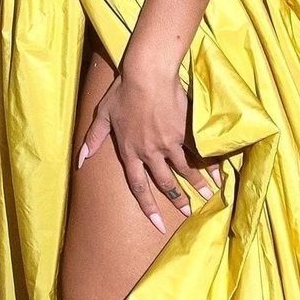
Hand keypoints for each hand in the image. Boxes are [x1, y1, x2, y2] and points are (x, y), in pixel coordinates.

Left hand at [77, 57, 218, 232]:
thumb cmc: (122, 92)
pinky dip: (210, 163)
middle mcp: (151, 153)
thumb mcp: (102, 115)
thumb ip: (93, 140)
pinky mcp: (185, 130)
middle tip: (189, 212)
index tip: (158, 224)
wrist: (147, 75)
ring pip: (185, 169)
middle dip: (178, 200)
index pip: (138, 187)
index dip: (148, 207)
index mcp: (130, 152)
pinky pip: (199, 151)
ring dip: (197, 185)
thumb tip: (80, 161)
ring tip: (208, 196)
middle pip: (166, 183)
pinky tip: (219, 173)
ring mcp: (170, 143)